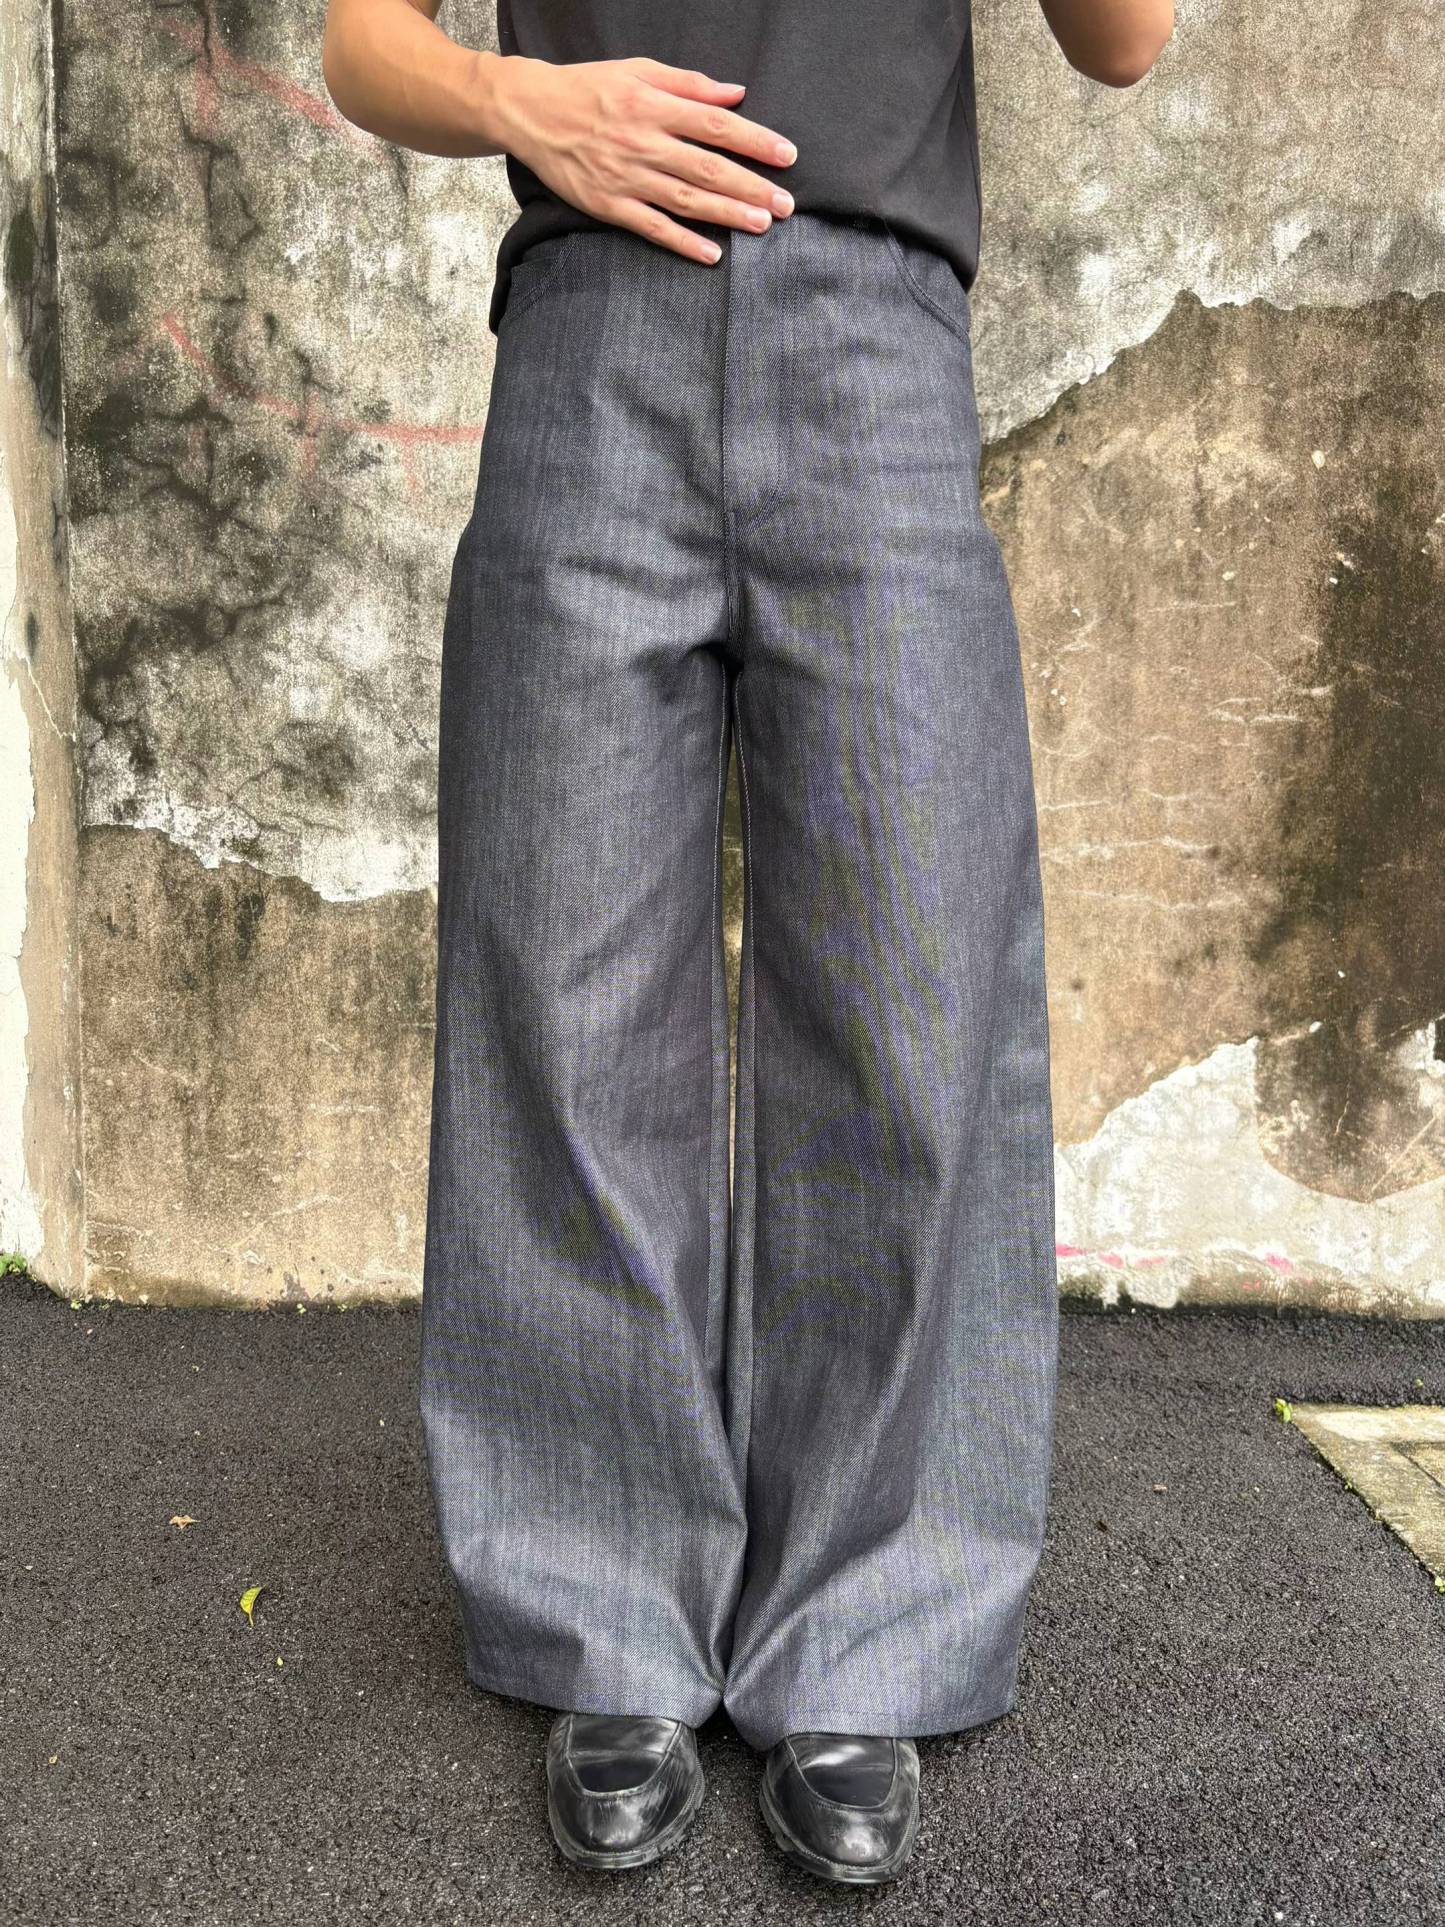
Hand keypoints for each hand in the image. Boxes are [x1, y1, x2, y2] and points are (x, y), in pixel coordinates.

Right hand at [492, 56, 796, 262]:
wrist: (531, 112)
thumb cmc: (589, 88)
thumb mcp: (638, 70)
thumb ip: (688, 84)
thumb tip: (734, 94)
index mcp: (654, 105)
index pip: (716, 126)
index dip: (755, 141)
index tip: (787, 156)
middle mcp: (644, 142)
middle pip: (709, 168)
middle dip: (752, 187)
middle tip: (787, 204)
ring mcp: (626, 178)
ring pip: (687, 200)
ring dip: (728, 215)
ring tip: (762, 225)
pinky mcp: (609, 206)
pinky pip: (652, 227)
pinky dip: (683, 243)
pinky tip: (712, 254)